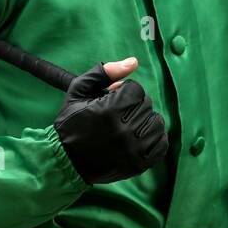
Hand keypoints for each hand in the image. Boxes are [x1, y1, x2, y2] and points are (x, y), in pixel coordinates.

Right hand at [54, 57, 167, 183]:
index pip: (136, 89)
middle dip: (132, 105)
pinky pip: (161, 143)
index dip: (124, 91)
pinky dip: (153, 137)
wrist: (67, 160)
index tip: (111, 98)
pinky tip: (137, 137)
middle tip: (117, 113)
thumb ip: (104, 72)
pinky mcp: (139, 165)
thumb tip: (133, 62)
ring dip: (143, 120)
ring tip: (127, 124)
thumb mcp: (79, 91)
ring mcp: (132, 150)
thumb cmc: (72, 123)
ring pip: (156, 122)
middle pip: (146, 104)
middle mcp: (122, 131)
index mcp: (107, 111)